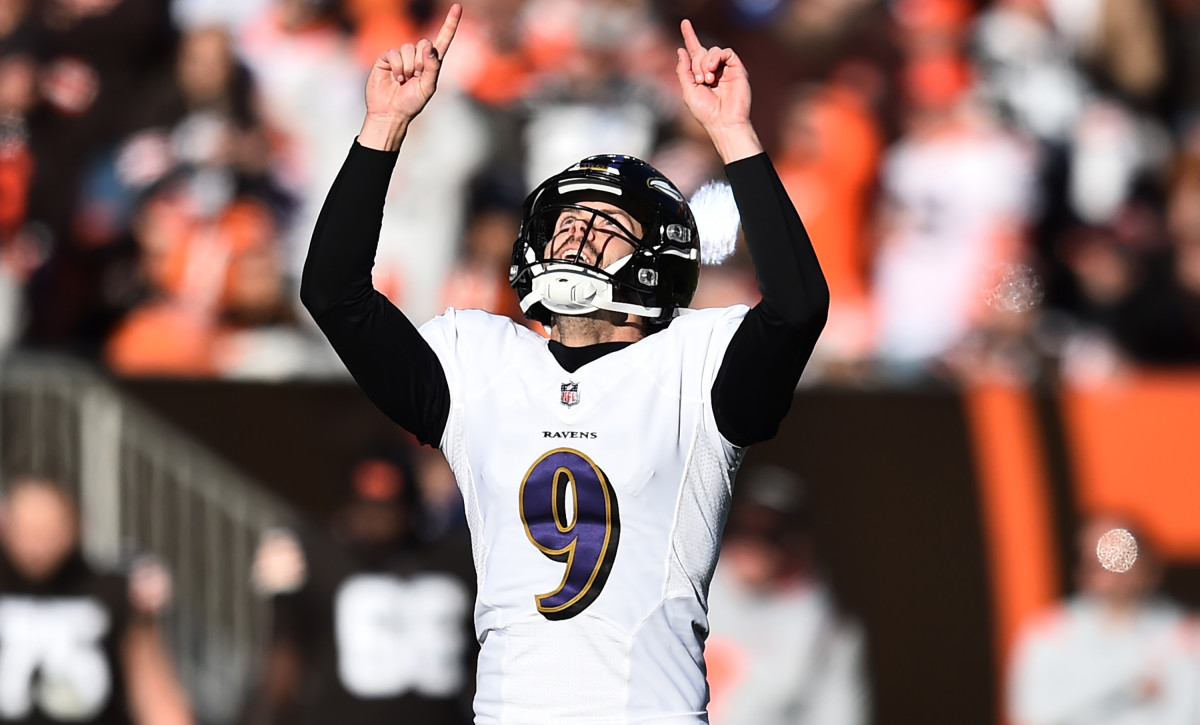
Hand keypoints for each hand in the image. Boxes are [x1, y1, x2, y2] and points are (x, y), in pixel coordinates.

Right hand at [360, 4, 460, 148]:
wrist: (390, 112)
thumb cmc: (411, 103)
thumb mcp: (428, 87)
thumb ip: (432, 67)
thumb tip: (429, 48)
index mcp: (432, 63)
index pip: (443, 40)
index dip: (450, 24)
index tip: (458, 7)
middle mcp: (417, 56)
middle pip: (424, 42)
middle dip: (421, 61)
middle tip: (416, 77)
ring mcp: (401, 56)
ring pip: (408, 47)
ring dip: (408, 67)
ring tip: (404, 80)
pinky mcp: (387, 57)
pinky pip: (395, 53)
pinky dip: (397, 67)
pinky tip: (395, 79)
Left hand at [675, 20, 759, 161]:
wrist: (723, 123)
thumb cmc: (706, 112)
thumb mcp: (688, 91)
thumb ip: (683, 71)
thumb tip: (681, 50)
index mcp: (700, 74)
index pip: (694, 51)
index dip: (689, 36)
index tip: (684, 22)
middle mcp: (713, 69)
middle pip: (700, 51)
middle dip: (696, 63)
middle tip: (700, 80)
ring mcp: (725, 68)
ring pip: (712, 51)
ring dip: (705, 63)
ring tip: (707, 80)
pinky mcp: (737, 68)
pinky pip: (726, 52)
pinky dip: (717, 57)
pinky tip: (713, 70)